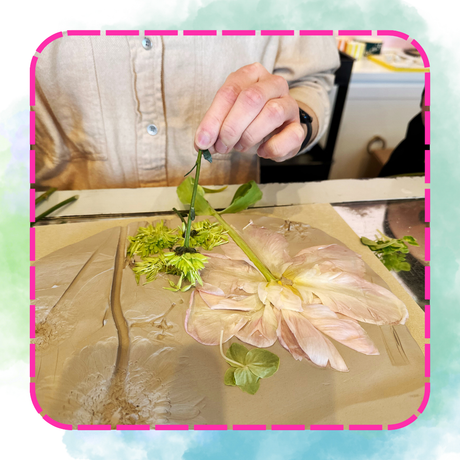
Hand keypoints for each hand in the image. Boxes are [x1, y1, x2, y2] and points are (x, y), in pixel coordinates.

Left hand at [194, 62, 313, 161]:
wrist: (276, 128)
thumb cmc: (249, 119)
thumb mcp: (228, 116)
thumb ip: (215, 126)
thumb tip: (202, 143)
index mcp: (251, 74)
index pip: (230, 91)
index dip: (214, 118)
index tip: (203, 141)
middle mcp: (273, 84)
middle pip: (252, 98)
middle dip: (232, 127)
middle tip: (221, 146)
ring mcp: (289, 104)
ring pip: (272, 113)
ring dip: (250, 136)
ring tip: (239, 147)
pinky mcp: (298, 126)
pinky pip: (290, 136)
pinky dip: (272, 148)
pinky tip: (262, 151)